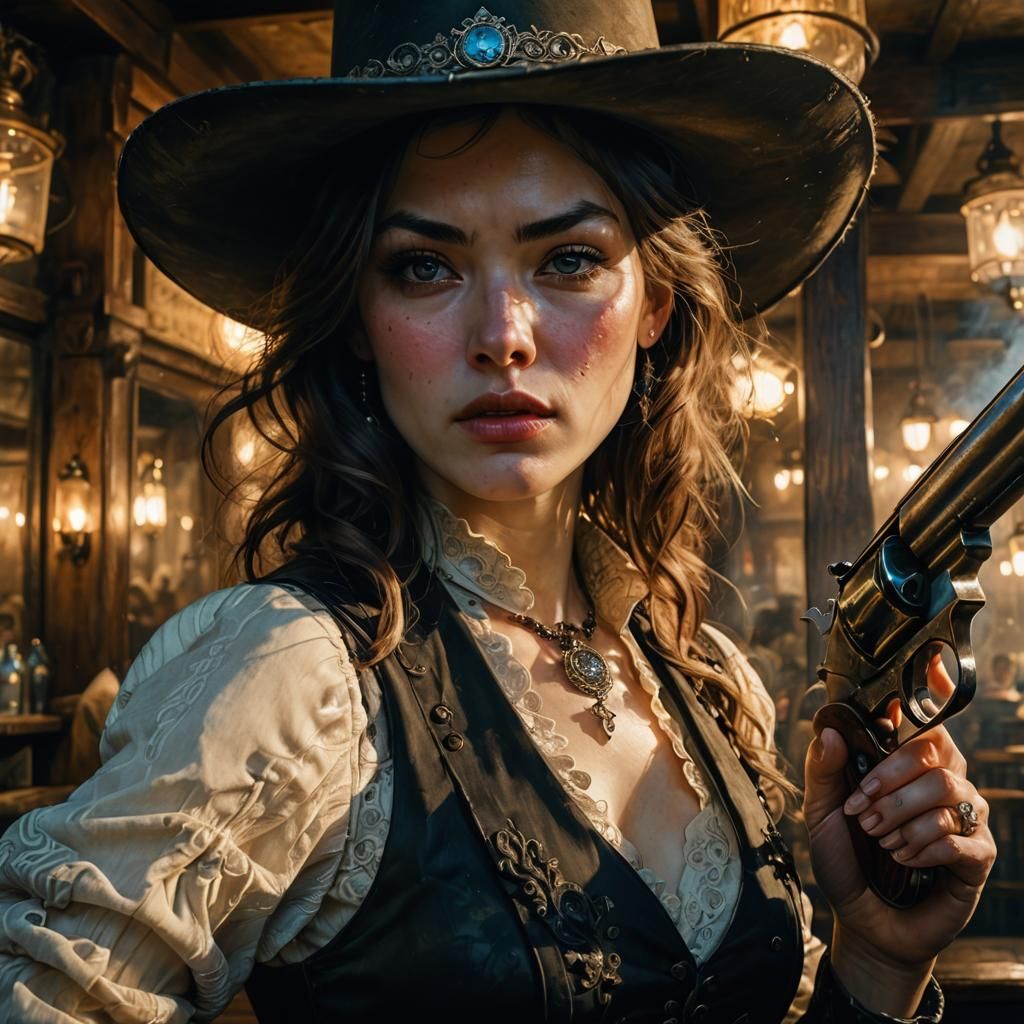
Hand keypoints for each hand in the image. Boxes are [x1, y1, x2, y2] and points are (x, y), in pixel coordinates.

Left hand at [802, 654, 995, 1011]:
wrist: (862, 919)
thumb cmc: (845, 858)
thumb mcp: (821, 812)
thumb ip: (824, 769)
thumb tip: (828, 727)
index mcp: (903, 764)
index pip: (925, 718)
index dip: (932, 688)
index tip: (931, 661)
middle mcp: (940, 781)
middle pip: (937, 748)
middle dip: (891, 776)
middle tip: (863, 808)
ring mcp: (962, 817)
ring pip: (946, 790)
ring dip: (901, 816)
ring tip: (879, 840)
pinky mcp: (976, 857)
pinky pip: (960, 838)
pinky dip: (923, 848)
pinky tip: (903, 860)